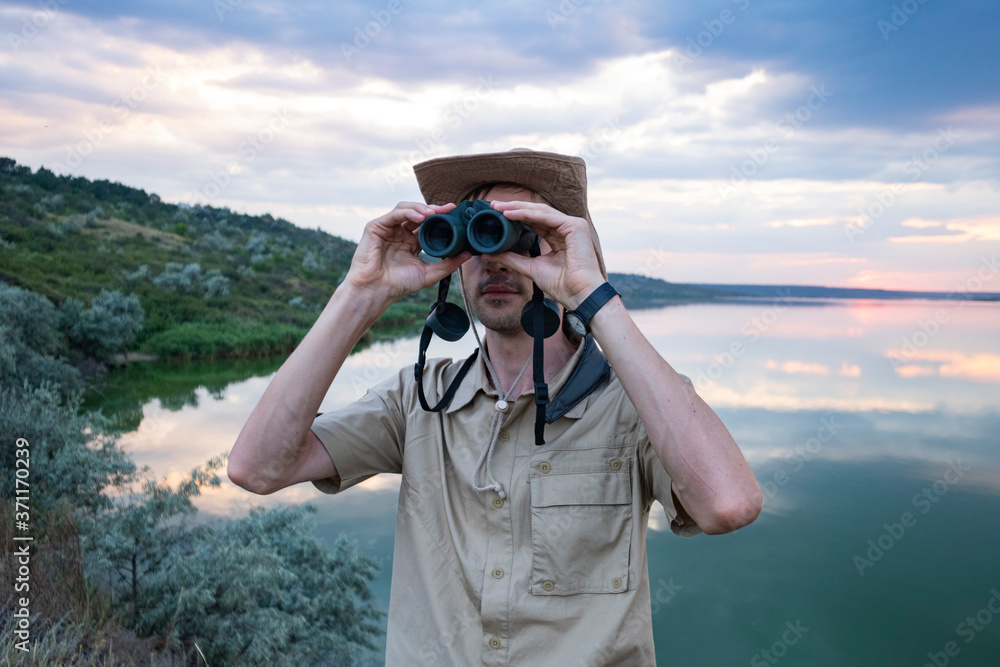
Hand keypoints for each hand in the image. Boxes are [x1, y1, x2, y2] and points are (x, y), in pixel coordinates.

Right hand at [344, 202, 470, 304]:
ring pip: (405, 209)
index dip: (440, 217)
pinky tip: (420, 217)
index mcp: (410, 242)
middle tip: (447, 209)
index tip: (455, 213)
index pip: (427, 224)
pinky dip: (409, 212)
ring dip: (421, 208)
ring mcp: (387, 229)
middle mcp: (399, 233)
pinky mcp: (375, 227)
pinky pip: (394, 214)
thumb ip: (448, 265)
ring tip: (434, 213)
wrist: (376, 291)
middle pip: (418, 213)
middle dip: (433, 209)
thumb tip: (468, 255)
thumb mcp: (428, 274)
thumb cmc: (398, 285)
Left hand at [485, 200, 605, 308]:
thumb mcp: (530, 268)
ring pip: (540, 211)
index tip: (495, 214)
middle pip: (536, 213)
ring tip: (499, 208)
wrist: (579, 295)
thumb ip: (511, 259)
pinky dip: (528, 214)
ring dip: (518, 208)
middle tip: (493, 205)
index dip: (515, 216)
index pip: (534, 221)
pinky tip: (511, 214)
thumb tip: (488, 254)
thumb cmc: (562, 285)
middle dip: (514, 208)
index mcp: (558, 237)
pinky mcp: (575, 226)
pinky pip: (547, 217)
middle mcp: (566, 228)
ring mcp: (572, 225)